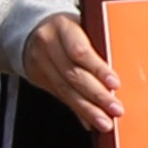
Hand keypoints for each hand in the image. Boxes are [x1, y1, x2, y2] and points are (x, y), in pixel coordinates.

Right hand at [18, 10, 122, 133]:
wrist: (31, 29)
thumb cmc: (67, 28)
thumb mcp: (82, 26)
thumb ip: (97, 45)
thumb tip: (116, 77)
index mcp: (62, 27)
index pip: (80, 51)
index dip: (98, 70)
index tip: (115, 84)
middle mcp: (48, 45)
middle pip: (73, 74)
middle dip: (97, 95)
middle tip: (115, 109)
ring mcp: (40, 63)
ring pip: (66, 90)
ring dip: (88, 109)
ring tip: (104, 122)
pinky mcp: (39, 78)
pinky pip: (60, 97)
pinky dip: (77, 110)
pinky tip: (88, 121)